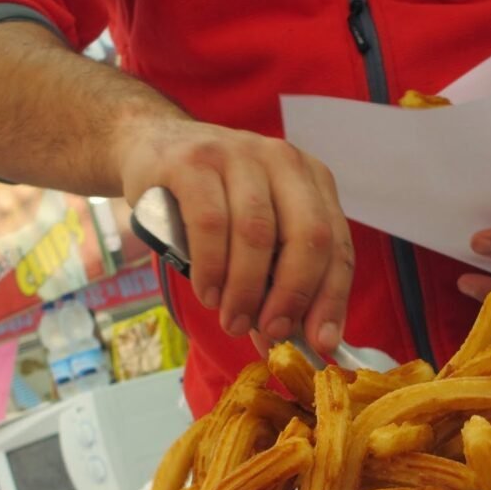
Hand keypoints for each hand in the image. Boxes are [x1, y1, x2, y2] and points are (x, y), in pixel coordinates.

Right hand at [118, 119, 353, 351]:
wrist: (153, 146)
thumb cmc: (214, 199)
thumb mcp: (256, 232)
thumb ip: (277, 278)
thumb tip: (292, 343)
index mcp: (312, 180)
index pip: (337, 245)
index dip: (332, 298)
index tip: (321, 342)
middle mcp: (283, 160)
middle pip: (307, 236)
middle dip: (293, 295)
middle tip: (273, 332)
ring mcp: (238, 154)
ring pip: (256, 233)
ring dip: (246, 290)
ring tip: (233, 322)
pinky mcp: (192, 161)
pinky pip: (210, 223)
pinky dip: (212, 267)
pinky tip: (208, 294)